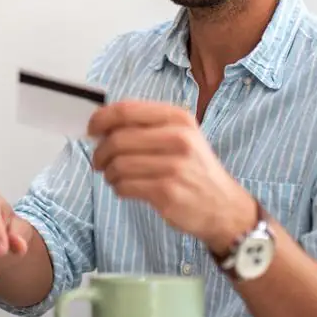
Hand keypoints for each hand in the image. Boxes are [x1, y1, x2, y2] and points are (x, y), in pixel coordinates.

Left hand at [88, 100, 255, 252]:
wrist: (224, 206)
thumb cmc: (195, 169)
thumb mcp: (182, 136)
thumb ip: (147, 127)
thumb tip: (102, 126)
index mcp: (179, 118)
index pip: (128, 110)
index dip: (102, 118)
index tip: (92, 129)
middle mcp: (179, 138)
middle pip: (118, 138)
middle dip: (100, 151)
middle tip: (99, 161)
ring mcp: (174, 166)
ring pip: (118, 164)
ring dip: (109, 172)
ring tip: (114, 176)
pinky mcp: (167, 192)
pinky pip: (125, 186)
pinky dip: (118, 188)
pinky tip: (125, 188)